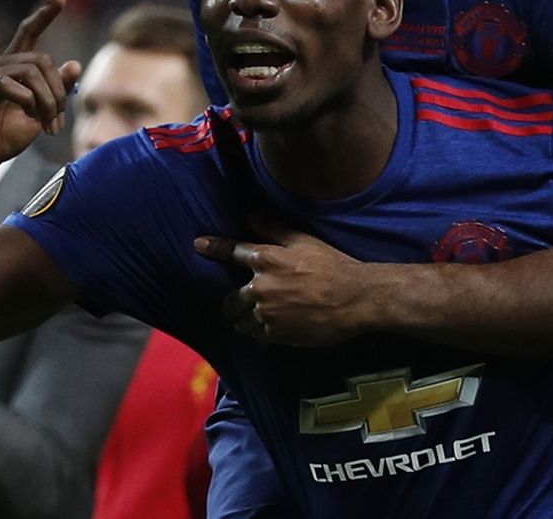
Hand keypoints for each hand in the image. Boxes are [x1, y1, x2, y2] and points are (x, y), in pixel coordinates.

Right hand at [0, 0, 81, 179]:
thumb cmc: (4, 135)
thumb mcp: (39, 113)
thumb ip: (56, 90)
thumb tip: (75, 64)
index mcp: (10, 67)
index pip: (27, 32)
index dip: (44, 15)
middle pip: (41, 60)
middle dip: (59, 91)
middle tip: (58, 122)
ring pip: (30, 72)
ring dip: (47, 101)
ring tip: (47, 126)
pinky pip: (9, 86)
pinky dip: (28, 102)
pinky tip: (29, 117)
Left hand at [193, 218, 370, 346]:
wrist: (355, 299)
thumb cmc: (332, 265)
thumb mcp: (304, 241)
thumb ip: (273, 229)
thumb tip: (250, 216)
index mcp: (265, 259)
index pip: (231, 251)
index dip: (213, 247)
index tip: (198, 244)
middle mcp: (260, 287)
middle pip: (230, 300)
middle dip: (232, 304)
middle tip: (239, 305)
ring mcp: (266, 313)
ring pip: (241, 322)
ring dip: (245, 320)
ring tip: (257, 319)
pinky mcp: (277, 335)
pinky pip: (258, 336)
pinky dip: (261, 332)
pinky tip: (273, 328)